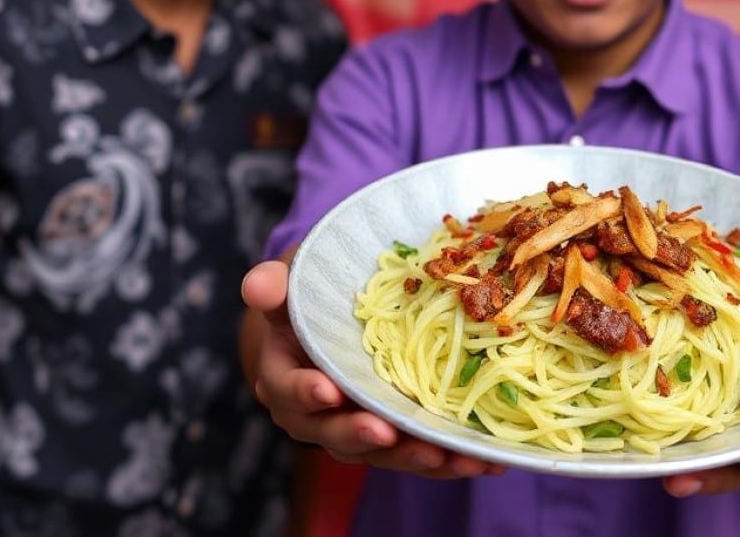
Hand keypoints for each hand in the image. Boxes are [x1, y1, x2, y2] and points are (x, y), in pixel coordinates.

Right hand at [241, 259, 505, 477]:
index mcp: (284, 378)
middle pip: (337, 433)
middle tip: (389, 434)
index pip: (289, 390)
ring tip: (449, 456)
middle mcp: (317, 414)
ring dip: (416, 457)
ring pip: (384, 452)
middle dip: (364, 435)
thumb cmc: (312, 294)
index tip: (329, 390)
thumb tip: (256, 286)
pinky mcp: (394, 435)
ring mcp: (357, 427)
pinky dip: (449, 458)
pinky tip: (484, 458)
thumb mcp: (292, 281)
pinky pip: (419, 451)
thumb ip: (276, 286)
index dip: (307, 392)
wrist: (335, 315)